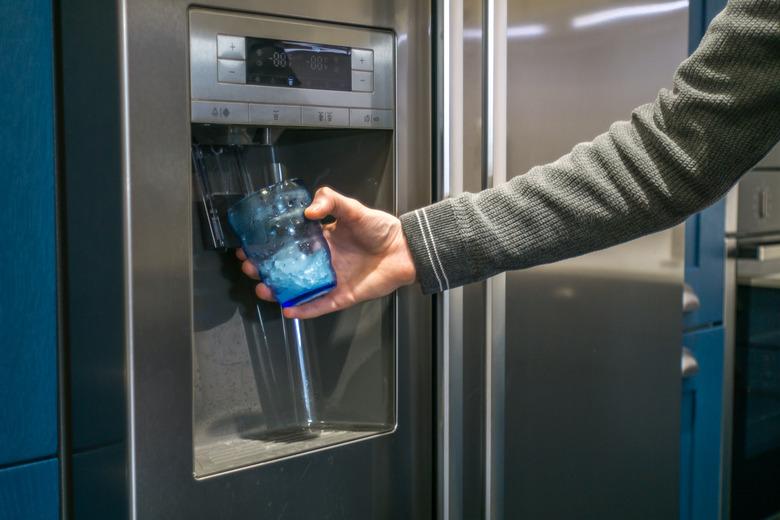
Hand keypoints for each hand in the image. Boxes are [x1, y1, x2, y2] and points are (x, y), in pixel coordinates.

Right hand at [237, 187, 416, 318]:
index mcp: (321, 240)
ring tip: (263, 289)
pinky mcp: (342, 296)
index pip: (288, 245)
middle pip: (287, 269)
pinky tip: (288, 310)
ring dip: (279, 291)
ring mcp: (330, 280)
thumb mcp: (353, 208)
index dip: (268, 246)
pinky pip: (319, 305)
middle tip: (250, 267)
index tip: (249, 246)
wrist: (404, 249)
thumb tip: (307, 210)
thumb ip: (331, 201)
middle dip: (265, 270)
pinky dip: (304, 309)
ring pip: (298, 290)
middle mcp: (322, 261)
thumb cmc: (381, 229)